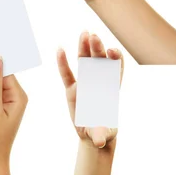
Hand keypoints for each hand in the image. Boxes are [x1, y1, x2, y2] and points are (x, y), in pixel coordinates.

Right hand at [57, 32, 122, 147]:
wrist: (92, 134)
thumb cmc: (102, 131)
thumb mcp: (102, 134)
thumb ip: (101, 135)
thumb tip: (100, 141)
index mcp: (111, 90)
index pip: (115, 71)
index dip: (115, 60)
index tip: (113, 51)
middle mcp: (98, 83)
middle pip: (99, 62)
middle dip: (97, 49)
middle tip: (94, 36)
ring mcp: (85, 83)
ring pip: (84, 62)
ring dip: (84, 47)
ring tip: (84, 32)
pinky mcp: (71, 88)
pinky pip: (66, 73)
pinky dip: (62, 62)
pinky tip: (60, 49)